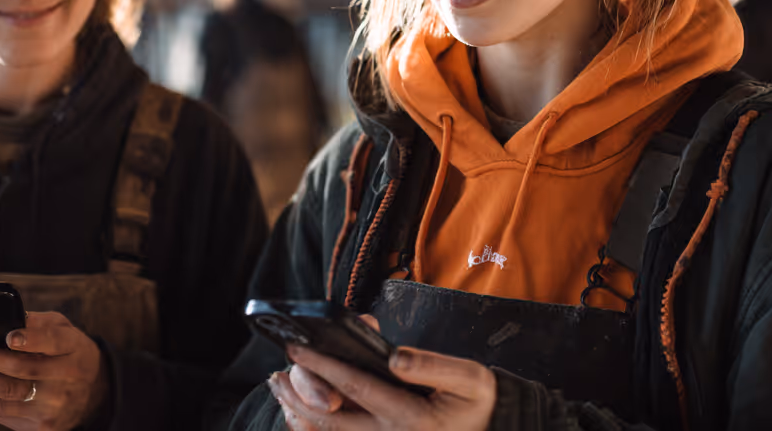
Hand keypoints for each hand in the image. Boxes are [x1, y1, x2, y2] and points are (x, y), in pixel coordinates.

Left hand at [0, 311, 108, 430]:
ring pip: (2, 395)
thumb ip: (40, 324)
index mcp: (75, 351)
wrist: (92, 395)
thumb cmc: (69, 354)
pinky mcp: (38, 427)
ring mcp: (52, 408)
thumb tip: (8, 316)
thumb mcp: (65, 331)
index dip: (32, 339)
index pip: (54, 342)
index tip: (9, 335)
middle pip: (20, 370)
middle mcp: (67, 382)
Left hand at [268, 333, 495, 430]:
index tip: (298, 348)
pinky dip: (319, 430)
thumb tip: (394, 357)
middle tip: (277, 374)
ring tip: (281, 391)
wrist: (494, 430)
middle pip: (333, 420)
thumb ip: (435, 366)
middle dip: (300, 395)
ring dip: (302, 414)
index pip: (357, 388)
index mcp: (413, 419)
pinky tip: (302, 414)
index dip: (323, 366)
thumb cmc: (479, 403)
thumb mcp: (471, 379)